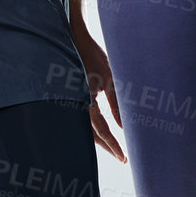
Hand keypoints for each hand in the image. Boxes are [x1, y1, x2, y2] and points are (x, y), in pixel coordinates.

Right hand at [70, 18, 125, 161]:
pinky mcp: (70, 96)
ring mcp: (70, 100)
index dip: (113, 144)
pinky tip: (99, 132)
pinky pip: (79, 118)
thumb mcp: (110, 78)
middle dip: (106, 146)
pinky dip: (90, 128)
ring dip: (98, 139)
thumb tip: (125, 126)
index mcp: (85, 100)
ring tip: (112, 148)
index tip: (124, 157)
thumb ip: (117, 103)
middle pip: (90, 134)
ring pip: (83, 128)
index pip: (101, 130)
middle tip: (121, 157)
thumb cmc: (93, 55)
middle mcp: (75, 103)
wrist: (74, 38)